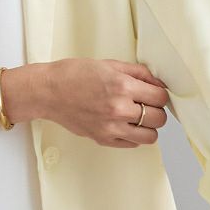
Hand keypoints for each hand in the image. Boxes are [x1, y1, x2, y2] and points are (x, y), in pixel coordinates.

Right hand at [41, 57, 169, 146]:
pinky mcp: (102, 139)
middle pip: (159, 119)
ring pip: (150, 137)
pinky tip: (125, 124)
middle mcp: (119, 109)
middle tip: (147, 105)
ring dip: (148, 127)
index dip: (160, 95)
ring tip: (138, 118)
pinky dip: (133, 136)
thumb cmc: (74, 75)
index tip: (155, 94)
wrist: (49, 91)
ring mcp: (111, 127)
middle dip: (157, 110)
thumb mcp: (110, 65)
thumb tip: (158, 83)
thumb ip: (138, 73)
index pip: (160, 97)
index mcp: (122, 86)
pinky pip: (132, 144)